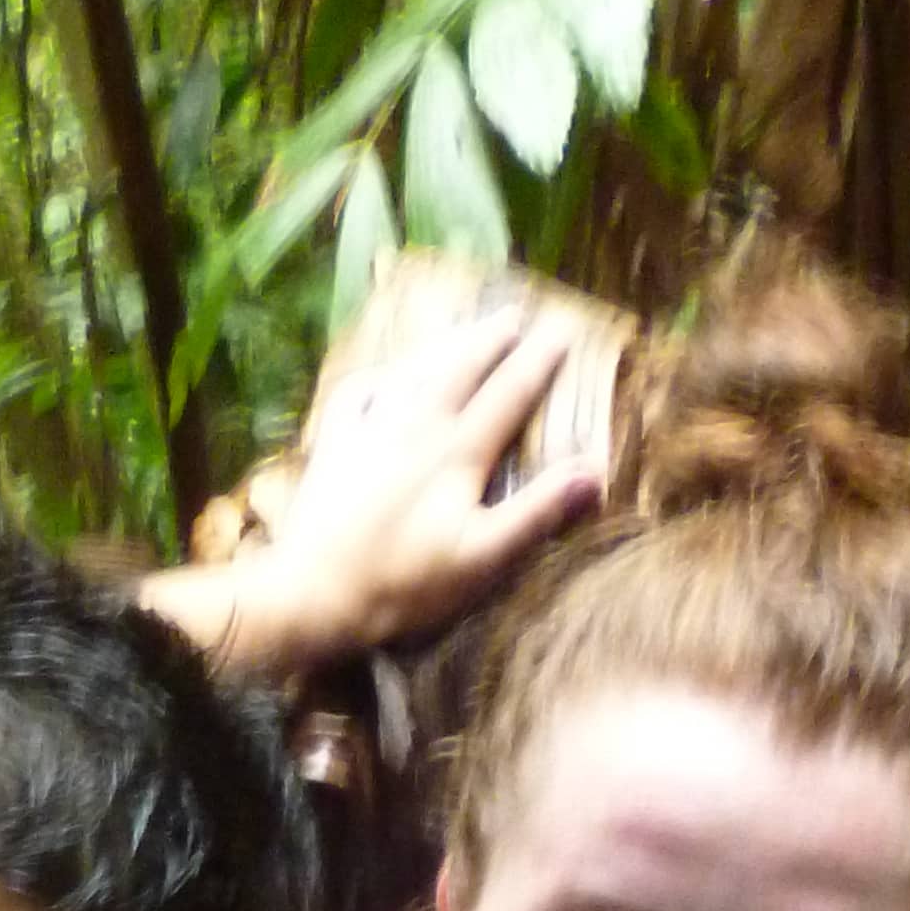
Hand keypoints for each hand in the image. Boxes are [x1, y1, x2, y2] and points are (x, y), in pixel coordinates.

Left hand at [259, 303, 607, 656]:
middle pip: (460, 369)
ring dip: (440, 348)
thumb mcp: (482, 557)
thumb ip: (536, 512)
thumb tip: (594, 474)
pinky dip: (374, 378)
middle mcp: (414, 427)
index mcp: (457, 452)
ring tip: (459, 333)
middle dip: (490, 340)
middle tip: (512, 315)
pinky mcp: (333, 448)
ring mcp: (369, 432)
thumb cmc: (405, 584)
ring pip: (411, 372)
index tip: (563, 332)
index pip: (508, 394)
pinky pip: (355, 396)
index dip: (538, 363)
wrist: (315, 596)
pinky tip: (381, 376)